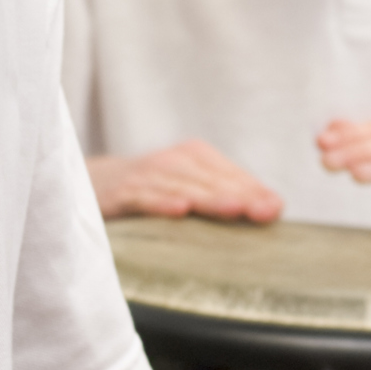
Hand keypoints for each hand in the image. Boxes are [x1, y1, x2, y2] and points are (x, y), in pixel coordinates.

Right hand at [86, 142, 283, 222]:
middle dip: (241, 196)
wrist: (94, 184)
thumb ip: (228, 195)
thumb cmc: (155, 190)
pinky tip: (180, 210)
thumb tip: (275, 207)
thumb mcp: (191, 187)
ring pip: (184, 188)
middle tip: (266, 211)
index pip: (232, 176)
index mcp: (197, 158)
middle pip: (213, 181)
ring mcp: (148, 176)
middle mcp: (175, 162)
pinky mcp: (122, 192)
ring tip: (236, 210)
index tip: (276, 209)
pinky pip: (145, 198)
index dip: (255, 191)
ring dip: (210, 199)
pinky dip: (162, 203)